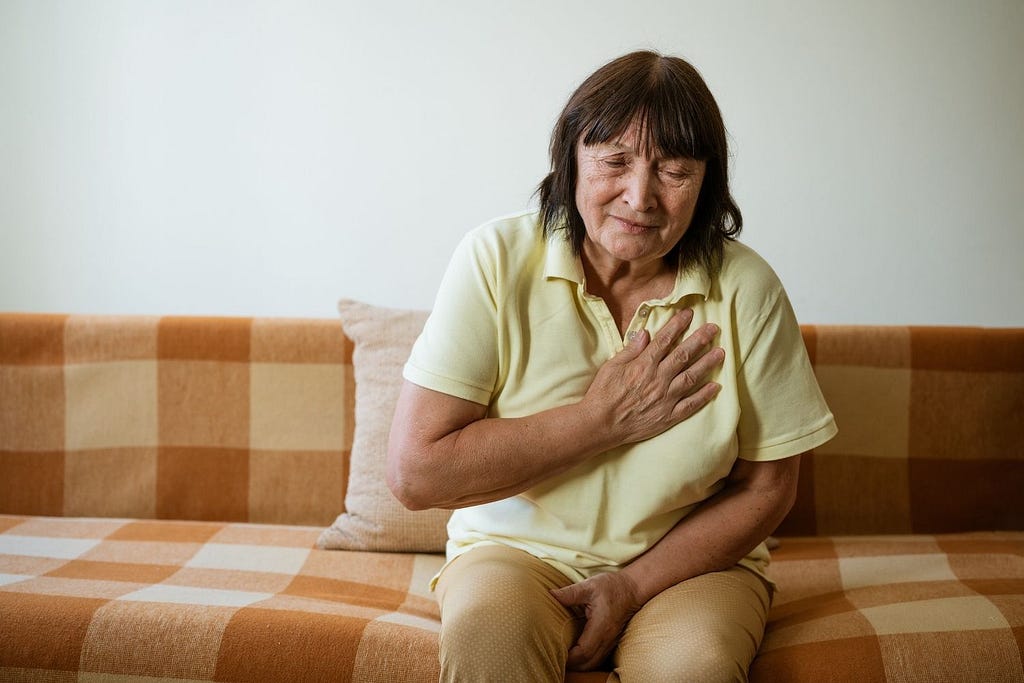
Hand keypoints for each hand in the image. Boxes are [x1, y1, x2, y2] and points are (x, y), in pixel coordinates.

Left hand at [550, 572, 644, 670]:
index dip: (569, 657)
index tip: (555, 652)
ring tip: (563, 657)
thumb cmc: (611, 587)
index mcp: (601, 626)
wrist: (632, 589)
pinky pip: (598, 658)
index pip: (584, 651)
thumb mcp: (589, 586)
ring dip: (579, 664)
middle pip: (588, 663)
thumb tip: (551, 594)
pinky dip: (586, 660)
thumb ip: (570, 593)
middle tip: (556, 657)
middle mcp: (607, 638)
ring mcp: (610, 641)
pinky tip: (575, 654)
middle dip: (572, 665)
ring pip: (594, 663)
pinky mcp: (611, 641)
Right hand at [583, 309, 723, 445]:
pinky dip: (704, 395)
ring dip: (707, 364)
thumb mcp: (611, 366)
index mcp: (643, 365)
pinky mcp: (668, 416)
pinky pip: (690, 405)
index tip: (689, 314)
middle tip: (714, 329)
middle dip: (700, 339)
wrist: (600, 424)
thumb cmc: (603, 394)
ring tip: (720, 353)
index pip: (664, 340)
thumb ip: (630, 350)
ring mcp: (665, 399)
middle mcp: (658, 379)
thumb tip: (644, 333)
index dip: (678, 325)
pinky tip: (715, 386)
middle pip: (683, 355)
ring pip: (691, 377)